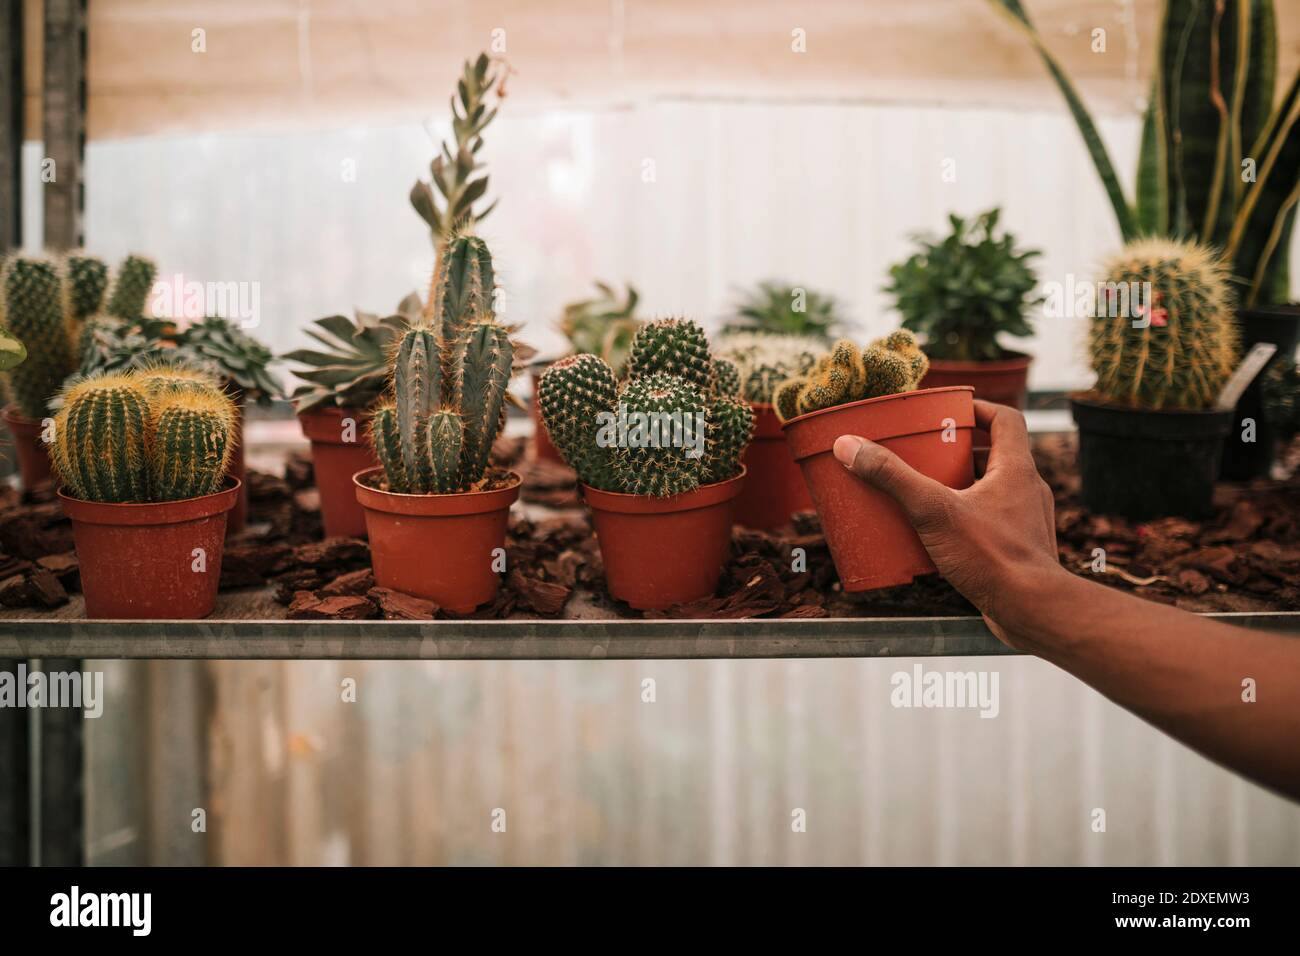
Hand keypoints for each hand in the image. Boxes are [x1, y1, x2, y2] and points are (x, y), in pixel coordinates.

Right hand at [832, 400, 1065, 647]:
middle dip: (958, 451)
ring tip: (925, 492)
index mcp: (1017, 469)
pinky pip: (991, 521)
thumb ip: (893, 477)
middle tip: (925, 453)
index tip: (949, 410)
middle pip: (994, 455)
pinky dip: (966, 518)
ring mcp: (1026, 521)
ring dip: (962, 486)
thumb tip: (849, 446)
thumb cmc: (993, 557)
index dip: (978, 408)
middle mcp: (1028, 490)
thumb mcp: (933, 511)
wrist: (1032, 611)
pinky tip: (938, 535)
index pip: (1006, 419)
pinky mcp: (1019, 549)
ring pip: (992, 490)